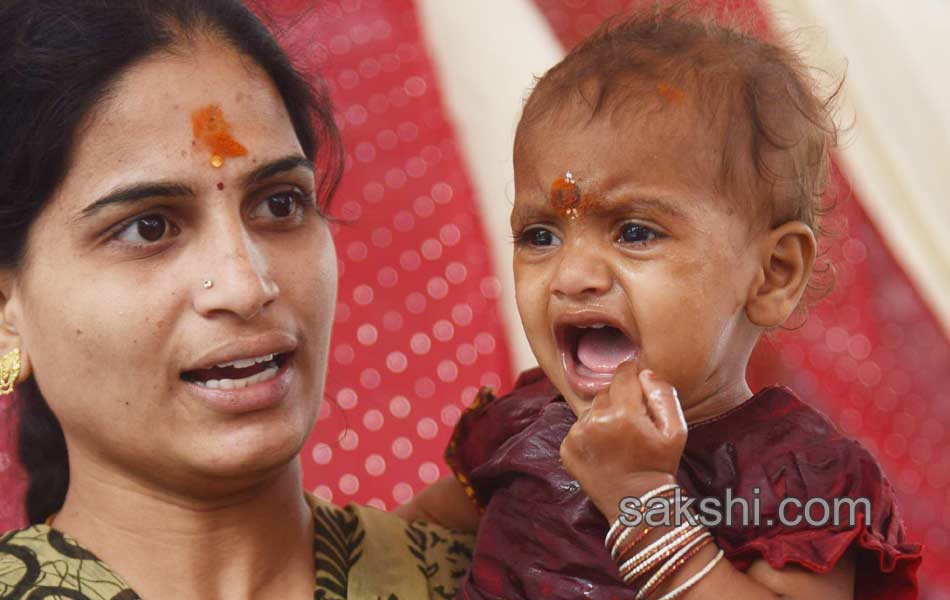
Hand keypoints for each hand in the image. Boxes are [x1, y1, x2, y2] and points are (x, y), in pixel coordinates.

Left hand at [559, 363, 687, 521]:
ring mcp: (577, 434)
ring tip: (617, 438)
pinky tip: (603, 449)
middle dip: (618, 399)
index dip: (632, 375)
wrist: (635, 504)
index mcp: (624, 413)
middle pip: (606, 391)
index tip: (637, 385)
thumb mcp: (676, 431)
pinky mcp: (566, 447)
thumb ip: (663, 395)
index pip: (623, 374)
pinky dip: (589, 433)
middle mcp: (596, 420)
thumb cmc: (659, 465)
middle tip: (631, 421)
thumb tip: (644, 372)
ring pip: (591, 409)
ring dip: (602, 416)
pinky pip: (578, 427)